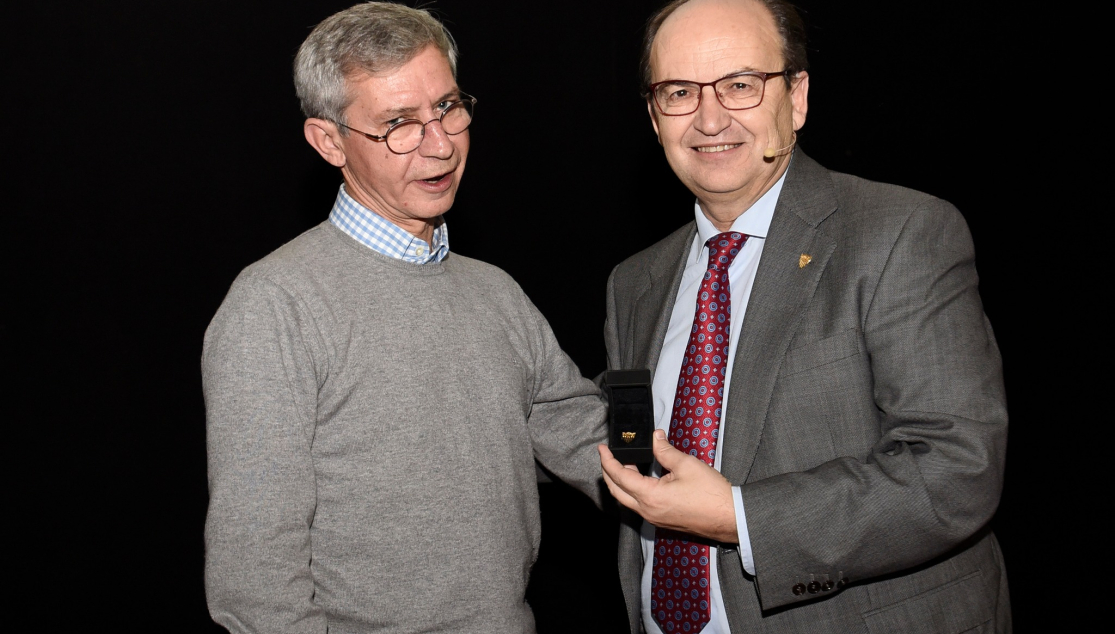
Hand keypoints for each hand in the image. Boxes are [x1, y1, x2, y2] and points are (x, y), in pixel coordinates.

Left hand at [598, 429, 737, 542]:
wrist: (729, 518)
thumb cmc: (711, 494)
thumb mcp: (686, 465)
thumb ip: (665, 450)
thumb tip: (655, 437)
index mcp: (650, 497)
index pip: (619, 476)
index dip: (608, 460)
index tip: (602, 448)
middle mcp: (647, 511)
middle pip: (617, 491)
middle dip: (608, 472)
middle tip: (608, 455)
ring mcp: (654, 518)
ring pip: (627, 500)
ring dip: (621, 482)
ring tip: (624, 463)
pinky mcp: (662, 520)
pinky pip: (638, 505)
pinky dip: (633, 490)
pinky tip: (640, 479)